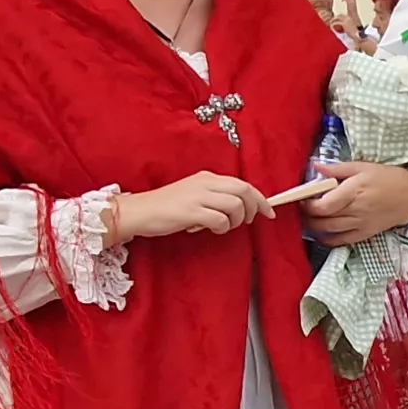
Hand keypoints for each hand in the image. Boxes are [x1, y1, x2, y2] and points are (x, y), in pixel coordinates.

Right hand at [110, 172, 271, 243]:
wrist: (139, 211)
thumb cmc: (165, 207)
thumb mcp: (194, 195)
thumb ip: (215, 198)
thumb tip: (240, 208)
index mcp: (207, 178)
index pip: (243, 184)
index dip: (259, 199)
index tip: (268, 212)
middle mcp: (205, 183)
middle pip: (244, 190)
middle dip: (253, 208)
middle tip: (247, 221)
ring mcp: (198, 196)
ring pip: (235, 205)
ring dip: (235, 220)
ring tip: (222, 226)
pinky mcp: (190, 211)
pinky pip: (220, 220)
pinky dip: (221, 228)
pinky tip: (211, 230)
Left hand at [300, 162, 407, 245]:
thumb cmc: (387, 178)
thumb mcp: (362, 166)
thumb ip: (338, 168)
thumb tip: (316, 167)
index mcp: (353, 191)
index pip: (324, 205)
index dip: (308, 205)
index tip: (303, 198)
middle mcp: (355, 209)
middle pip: (323, 219)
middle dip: (307, 215)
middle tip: (302, 208)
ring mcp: (360, 224)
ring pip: (329, 231)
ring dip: (313, 227)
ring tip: (307, 219)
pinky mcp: (365, 233)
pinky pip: (342, 241)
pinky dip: (327, 240)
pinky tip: (320, 234)